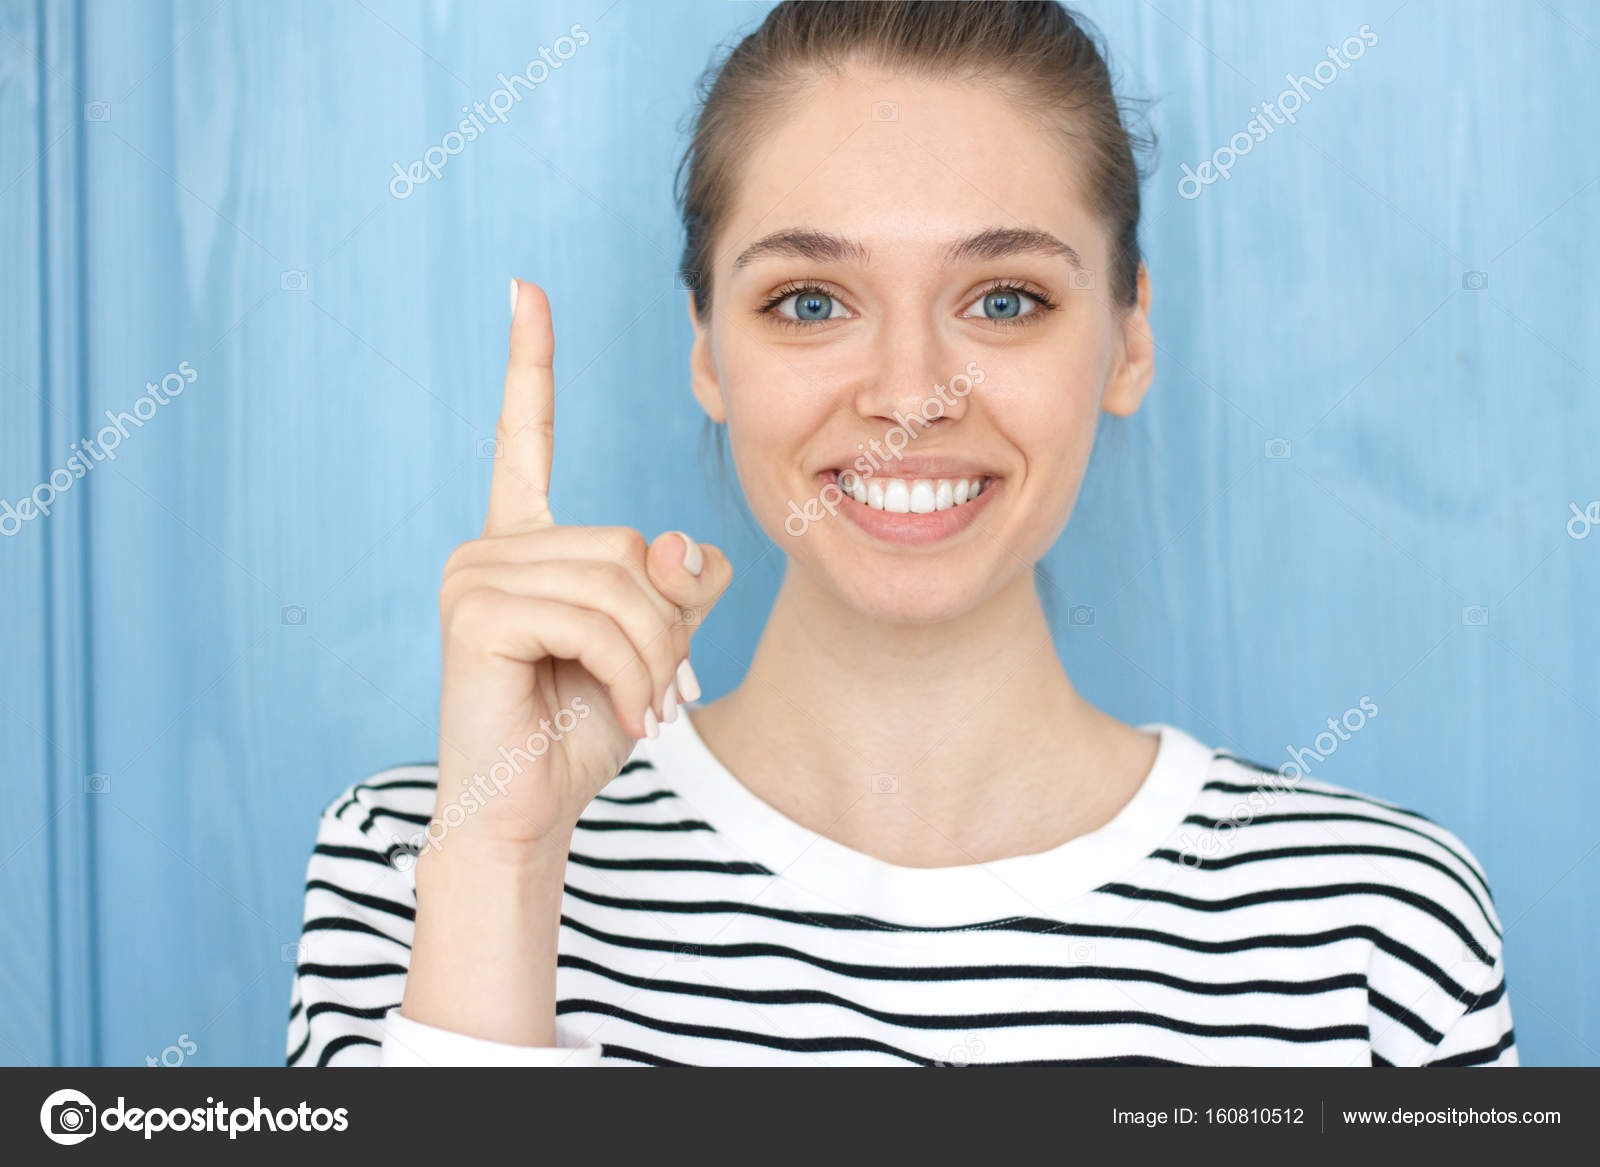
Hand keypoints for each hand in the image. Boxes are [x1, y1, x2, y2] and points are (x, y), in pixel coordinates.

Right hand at [430, 278, 732, 856]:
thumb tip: (677, 545)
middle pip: (625, 543)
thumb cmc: (582, 728)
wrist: (528, 811)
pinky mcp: (476, 614)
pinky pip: (593, 618)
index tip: (524, 289)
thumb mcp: (654, 645)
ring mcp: (474, 575)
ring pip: (617, 580)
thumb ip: (677, 585)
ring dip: (651, 655)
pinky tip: (615, 711)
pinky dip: (627, 672)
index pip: (527, 437)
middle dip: (664, 626)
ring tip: (637, 705)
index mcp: (526, 542)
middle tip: (658, 690)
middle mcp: (491, 547)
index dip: (531, 365)